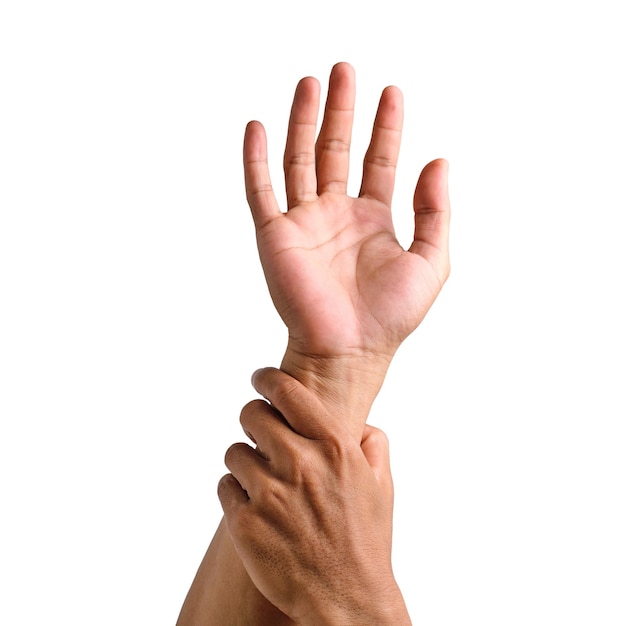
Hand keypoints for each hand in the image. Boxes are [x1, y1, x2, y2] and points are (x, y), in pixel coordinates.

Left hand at [218, 367, 410, 625]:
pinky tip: (256, 506)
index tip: (261, 379)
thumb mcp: (382, 486)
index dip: (267, 379)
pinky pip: (224, 486)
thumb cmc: (365, 542)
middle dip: (255, 420)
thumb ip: (373, 443)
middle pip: (251, 414)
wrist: (346, 601)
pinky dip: (236, 492)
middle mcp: (300, 464)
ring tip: (263, 480)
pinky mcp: (244, 523)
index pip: (287, 391)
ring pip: (234, 451)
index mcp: (334, 446)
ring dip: (245, 461)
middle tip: (261, 434)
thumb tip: (358, 423)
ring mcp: (270, 494)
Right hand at [244, 62, 449, 427]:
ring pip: (300, 160)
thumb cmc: (391, 316)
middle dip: (342, 110)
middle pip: (337, 149)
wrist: (350, 351)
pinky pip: (261, 190)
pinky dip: (256, 159)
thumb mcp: (432, 260)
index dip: (386, 127)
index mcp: (372, 220)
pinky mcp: (275, 236)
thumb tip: (439, 160)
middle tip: (346, 70)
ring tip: (311, 83)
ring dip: (304, 122)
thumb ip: (436, 211)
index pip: (378, 160)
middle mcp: (336, 215)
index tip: (392, 92)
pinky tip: (256, 127)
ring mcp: (303, 223)